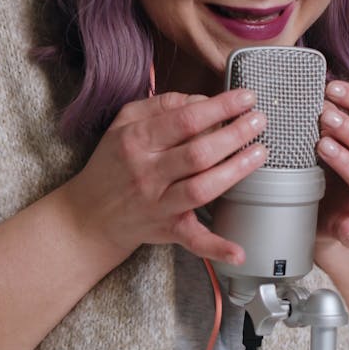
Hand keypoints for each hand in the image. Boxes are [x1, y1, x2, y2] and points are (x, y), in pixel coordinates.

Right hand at [62, 90, 266, 265]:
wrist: (88, 215)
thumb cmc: (113, 162)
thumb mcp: (124, 123)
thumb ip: (161, 104)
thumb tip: (201, 100)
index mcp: (137, 140)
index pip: (185, 119)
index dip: (220, 106)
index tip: (246, 97)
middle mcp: (147, 172)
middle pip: (198, 152)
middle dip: (235, 134)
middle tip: (260, 120)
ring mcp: (158, 204)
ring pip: (201, 188)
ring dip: (235, 171)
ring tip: (260, 152)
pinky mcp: (166, 230)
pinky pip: (192, 241)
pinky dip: (216, 247)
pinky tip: (239, 251)